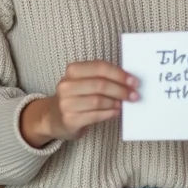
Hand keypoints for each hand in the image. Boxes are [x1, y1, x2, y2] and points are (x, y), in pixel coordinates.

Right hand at [21, 61, 138, 146]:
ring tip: (125, 104)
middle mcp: (66, 85)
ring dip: (116, 103)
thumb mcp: (84, 82)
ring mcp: (66, 103)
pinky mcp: (69, 119)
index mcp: (72, 70)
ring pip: (98, 101)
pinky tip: (116, 112)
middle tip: (134, 95)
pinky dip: (109, 114)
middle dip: (121, 90)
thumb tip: (129, 81)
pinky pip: (95, 115)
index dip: (119, 74)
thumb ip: (102, 78)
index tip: (134, 81)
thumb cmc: (76, 97)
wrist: (53, 117)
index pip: (100, 67)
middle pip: (100, 85)